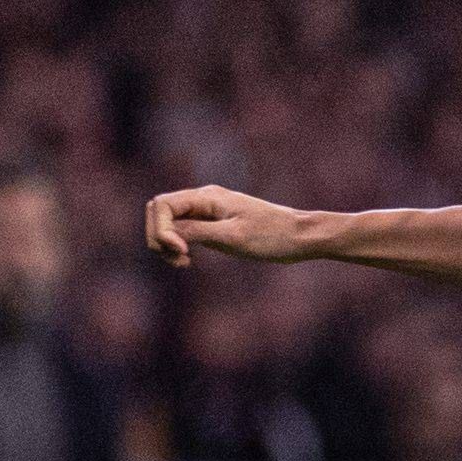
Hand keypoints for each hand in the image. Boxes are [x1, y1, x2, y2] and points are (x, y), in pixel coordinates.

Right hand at [144, 186, 313, 267]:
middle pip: (160, 212)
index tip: (182, 252)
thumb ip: (198, 232)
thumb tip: (167, 234)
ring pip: (169, 223)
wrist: (302, 237)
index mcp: (207, 197)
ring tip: (183, 263)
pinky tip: (187, 261)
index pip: (162, 205)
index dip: (161, 229)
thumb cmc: (273, 236)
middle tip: (179, 260)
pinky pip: (183, 231)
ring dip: (166, 243)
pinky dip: (178, 245)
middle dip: (159, 236)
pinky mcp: (213, 225)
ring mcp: (208, 212)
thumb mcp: (233, 237)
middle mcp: (204, 200)